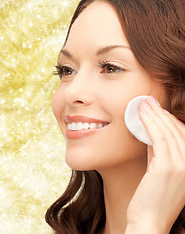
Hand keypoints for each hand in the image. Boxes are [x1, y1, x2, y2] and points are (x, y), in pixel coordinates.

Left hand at [125, 96, 184, 233]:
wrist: (149, 221)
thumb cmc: (151, 196)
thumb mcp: (158, 169)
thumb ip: (158, 151)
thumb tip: (150, 131)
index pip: (182, 135)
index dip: (169, 119)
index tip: (157, 108)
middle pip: (177, 130)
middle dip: (161, 113)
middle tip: (149, 100)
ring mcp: (182, 166)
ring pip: (168, 132)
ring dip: (155, 114)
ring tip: (144, 103)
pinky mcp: (168, 167)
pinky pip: (159, 138)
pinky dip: (150, 123)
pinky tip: (142, 114)